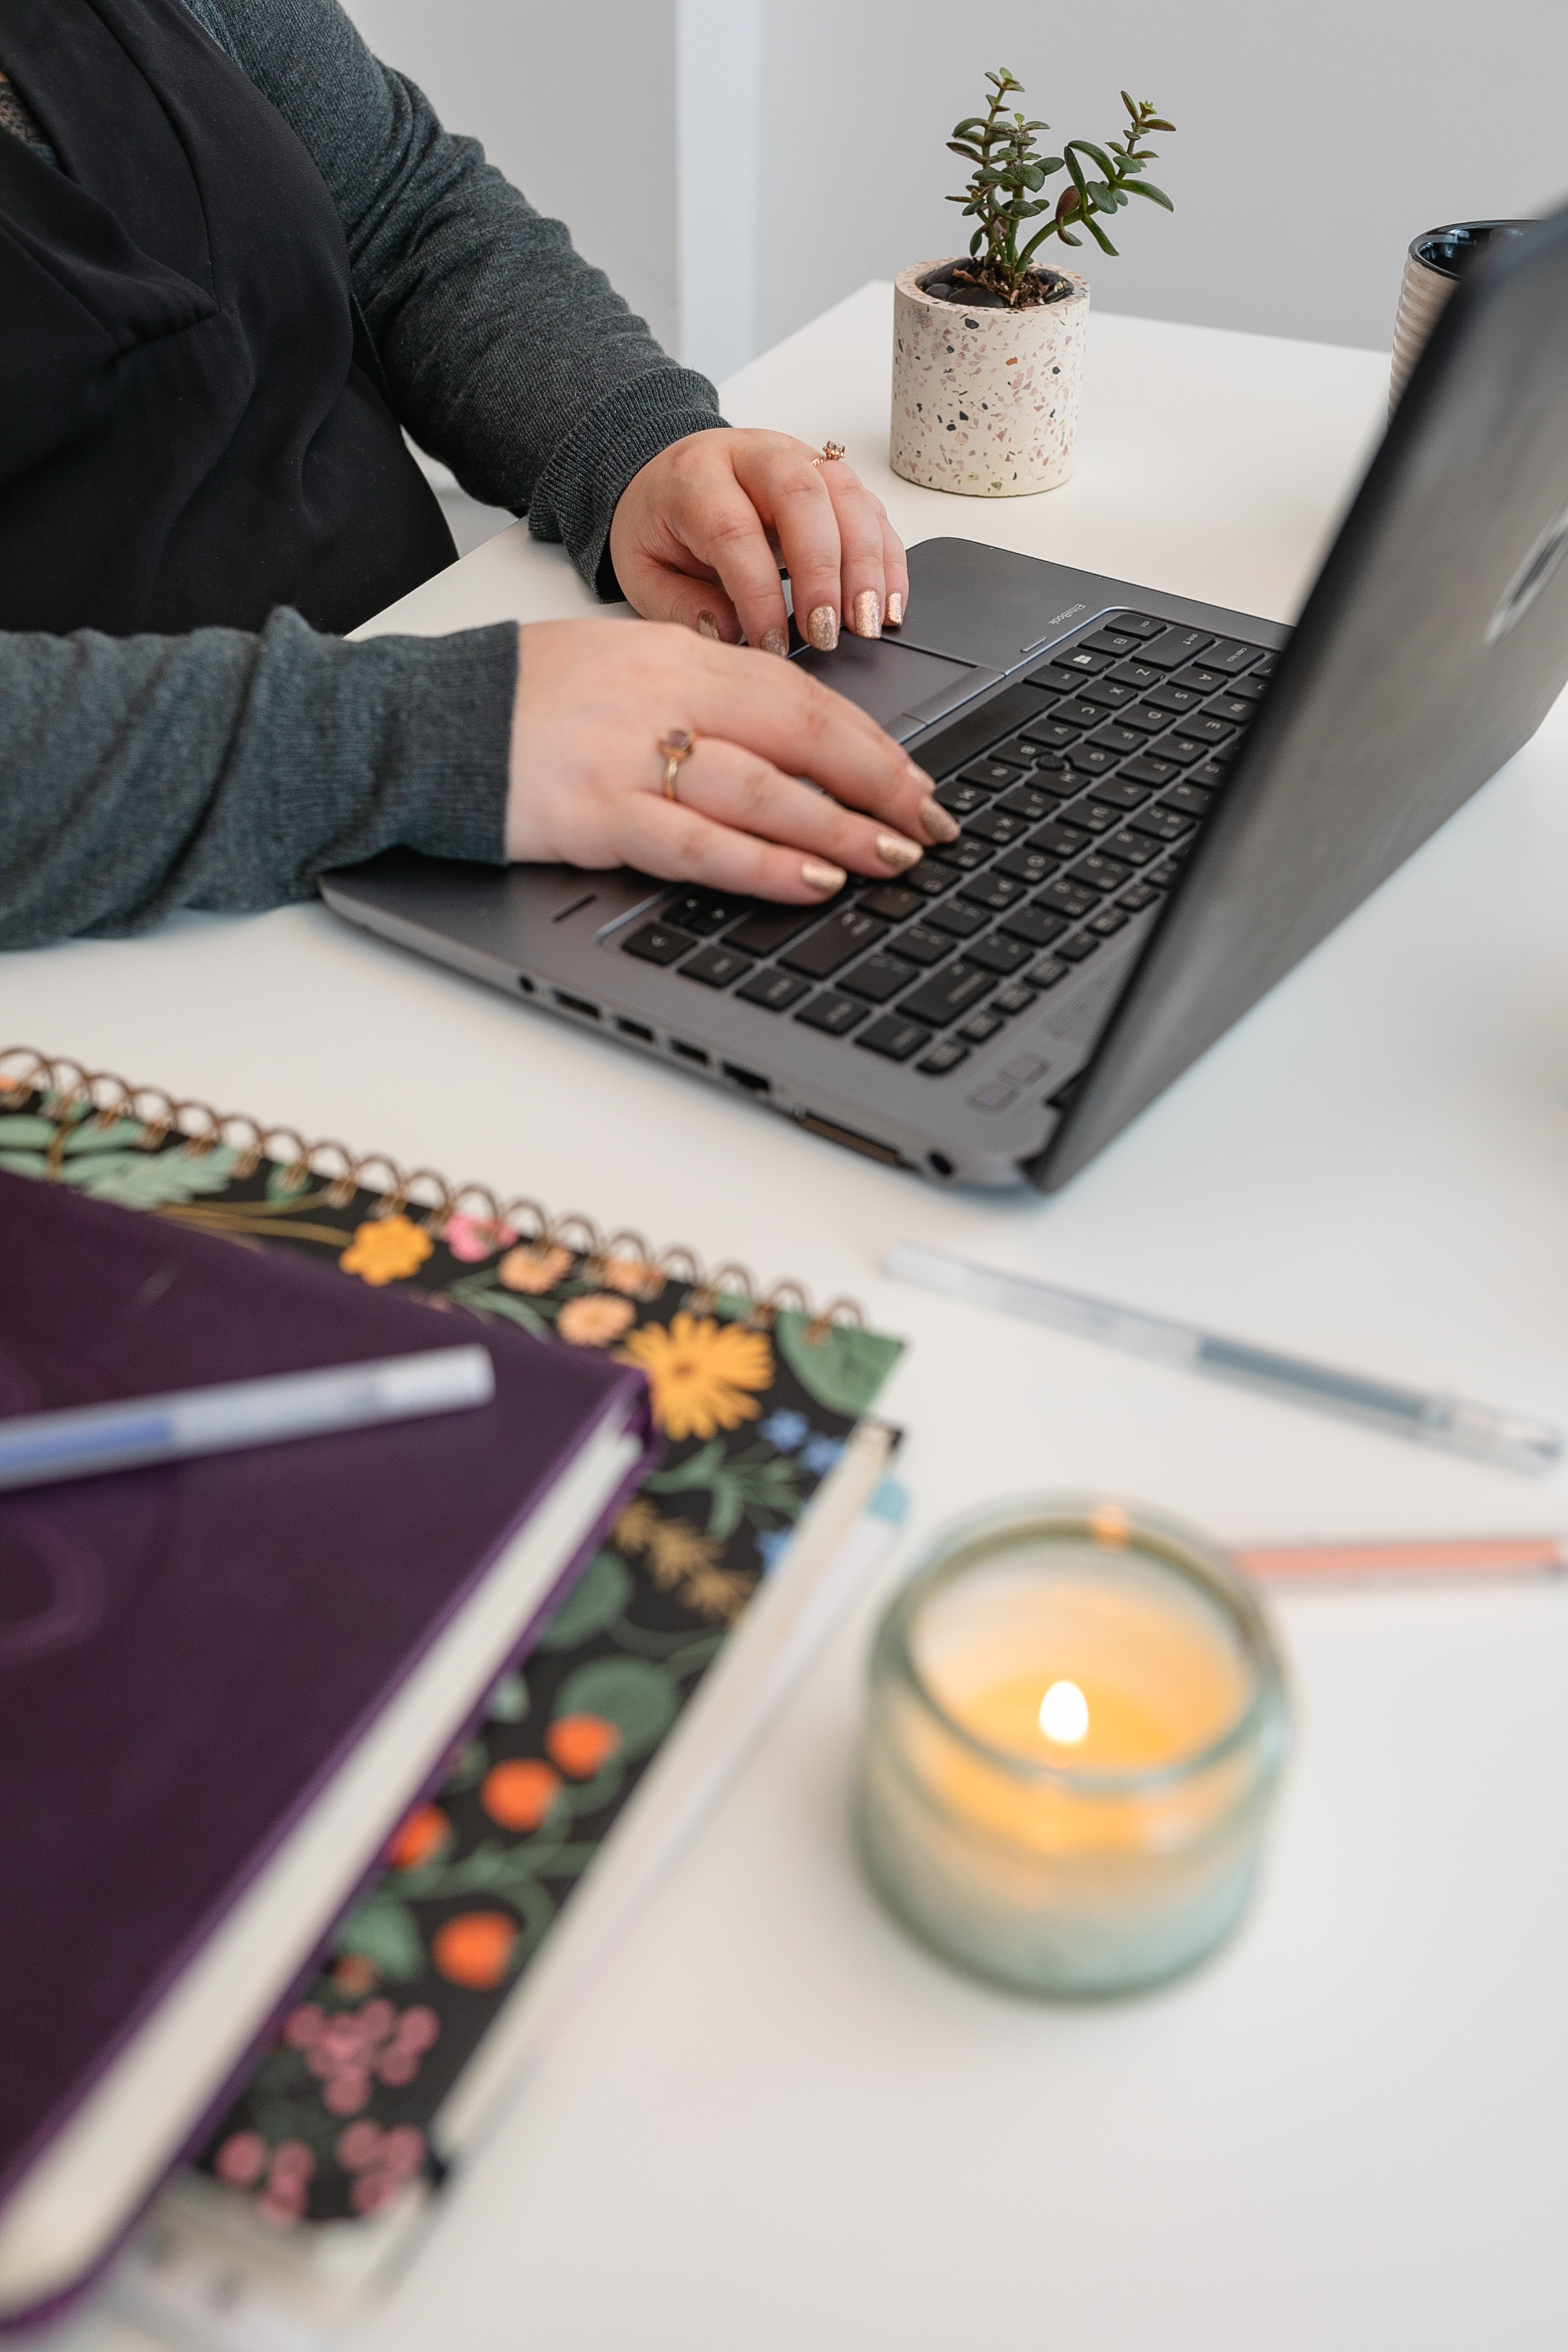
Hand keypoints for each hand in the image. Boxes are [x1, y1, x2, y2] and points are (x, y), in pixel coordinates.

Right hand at [505, 618, 957, 899]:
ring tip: (894, 857)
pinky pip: (699, 842)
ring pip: (764, 789)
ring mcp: (631, 755)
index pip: (796, 693)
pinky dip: (764, 863)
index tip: (913, 779)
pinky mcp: (597, 813)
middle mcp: (663, 695)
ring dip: (840, 827)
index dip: (867, 741)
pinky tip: (812, 880)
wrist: (420, 720)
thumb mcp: (617, 668)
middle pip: (799, 734)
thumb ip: (693, 696)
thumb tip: (775, 743)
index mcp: (674, 654)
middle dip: (878, 783)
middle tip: (931, 824)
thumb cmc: (517, 701)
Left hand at [607, 428, 908, 653]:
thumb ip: (679, 606)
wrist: (672, 478)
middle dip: (822, 570)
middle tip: (827, 633)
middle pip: (801, 496)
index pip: (734, 530)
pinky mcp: (834, 480)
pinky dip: (888, 559)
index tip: (772, 644)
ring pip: (848, 496)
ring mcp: (801, 461)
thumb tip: (729, 633)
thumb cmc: (661, 526)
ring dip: (866, 564)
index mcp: (696, 477)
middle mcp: (754, 455)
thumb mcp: (642, 571)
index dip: (758, 592)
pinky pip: (872, 511)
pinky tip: (889, 606)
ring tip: (868, 624)